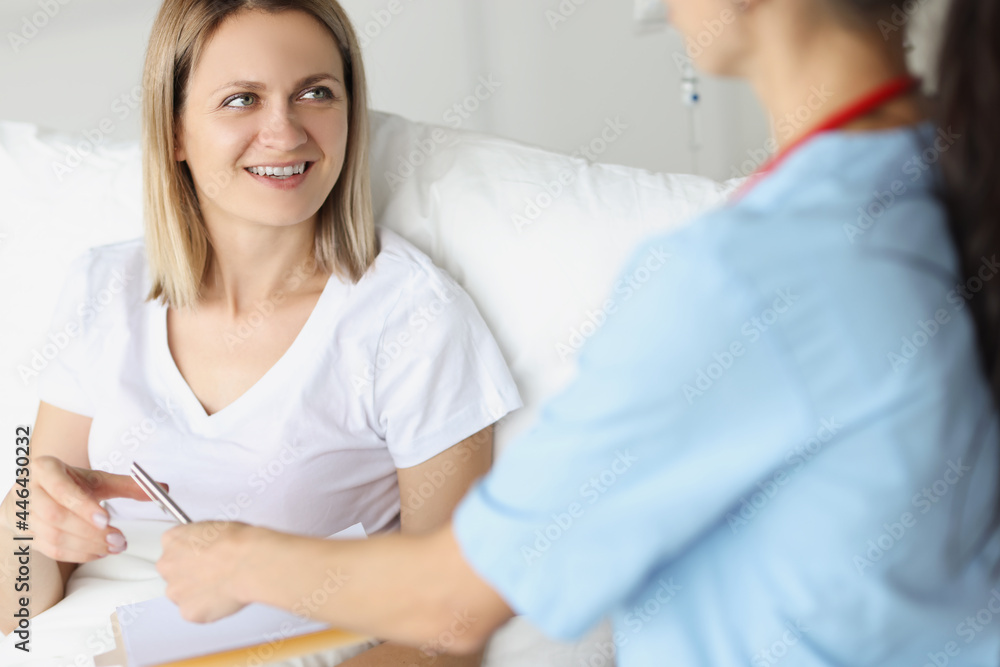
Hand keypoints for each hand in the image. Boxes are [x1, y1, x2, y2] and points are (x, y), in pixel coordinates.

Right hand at [2, 455, 166, 561]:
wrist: (39, 490)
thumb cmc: (70, 482)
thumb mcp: (97, 478)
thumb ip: (129, 484)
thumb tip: (164, 487)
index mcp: (45, 469)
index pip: (60, 489)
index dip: (82, 506)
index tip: (106, 519)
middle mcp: (30, 492)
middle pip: (55, 516)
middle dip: (89, 532)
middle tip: (118, 540)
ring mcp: (25, 516)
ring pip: (52, 536)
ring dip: (86, 545)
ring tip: (113, 547)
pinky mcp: (28, 535)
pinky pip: (51, 550)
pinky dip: (77, 554)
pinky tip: (98, 552)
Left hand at [158, 521, 256, 622]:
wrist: (248, 563)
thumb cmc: (237, 543)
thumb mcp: (214, 527)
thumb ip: (201, 541)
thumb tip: (208, 548)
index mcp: (172, 540)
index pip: (174, 548)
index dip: (191, 553)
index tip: (202, 556)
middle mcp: (167, 566)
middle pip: (174, 573)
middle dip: (191, 575)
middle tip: (213, 573)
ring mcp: (175, 591)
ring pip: (183, 595)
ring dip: (198, 593)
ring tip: (221, 585)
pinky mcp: (188, 611)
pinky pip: (196, 612)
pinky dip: (208, 608)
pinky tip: (223, 597)